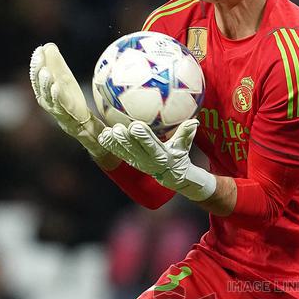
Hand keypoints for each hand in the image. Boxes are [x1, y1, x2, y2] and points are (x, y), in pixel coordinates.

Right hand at [29, 43, 105, 158]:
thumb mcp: (64, 80)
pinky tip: (57, 86)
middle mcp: (46, 100)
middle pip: (39, 84)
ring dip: (46, 83)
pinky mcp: (66, 115)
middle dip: (38, 70)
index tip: (39, 50)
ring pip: (47, 95)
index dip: (36, 63)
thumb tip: (49, 46)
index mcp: (43, 91)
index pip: (36, 75)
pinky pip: (60, 105)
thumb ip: (56, 64)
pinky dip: (57, 96)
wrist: (82, 123)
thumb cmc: (71, 100)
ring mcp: (55, 108)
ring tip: (46, 72)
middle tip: (39, 56)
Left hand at [98, 120, 215, 201]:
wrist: (171, 176)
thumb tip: (195, 122)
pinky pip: (119, 153)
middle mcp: (147, 160)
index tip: (136, 125)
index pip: (151, 145)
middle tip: (117, 128)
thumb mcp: (184, 146)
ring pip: (124, 152)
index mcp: (161, 155)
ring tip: (107, 132)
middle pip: (134, 149)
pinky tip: (103, 136)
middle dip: (125, 140)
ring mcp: (137, 162)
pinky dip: (111, 146)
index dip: (143, 137)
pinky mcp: (131, 161)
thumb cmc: (179, 156)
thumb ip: (187, 133)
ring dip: (115, 143)